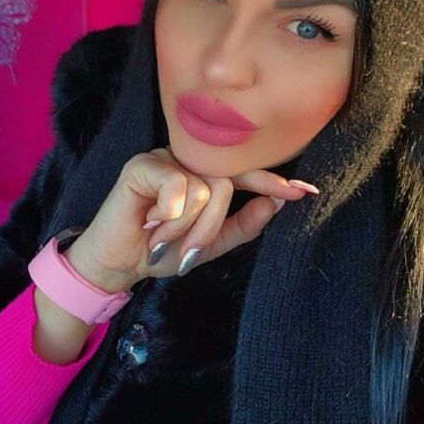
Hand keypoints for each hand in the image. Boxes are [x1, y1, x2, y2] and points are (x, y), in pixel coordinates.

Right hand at [64, 146, 315, 289]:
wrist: (118, 265)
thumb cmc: (162, 250)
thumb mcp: (210, 243)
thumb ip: (244, 225)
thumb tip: (275, 203)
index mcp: (204, 174)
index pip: (244, 172)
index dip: (272, 181)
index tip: (304, 192)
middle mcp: (187, 160)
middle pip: (227, 184)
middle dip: (211, 226)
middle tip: (189, 249)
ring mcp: (165, 158)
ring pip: (205, 189)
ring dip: (187, 226)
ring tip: (162, 235)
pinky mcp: (142, 165)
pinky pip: (179, 186)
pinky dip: (171, 215)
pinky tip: (151, 221)